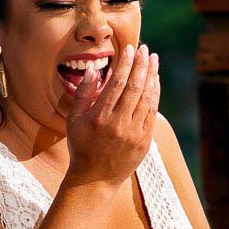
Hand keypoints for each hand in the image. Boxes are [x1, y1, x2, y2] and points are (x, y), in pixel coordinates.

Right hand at [62, 43, 159, 191]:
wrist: (95, 179)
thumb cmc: (81, 147)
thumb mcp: (73, 122)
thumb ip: (81, 95)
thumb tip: (91, 71)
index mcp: (99, 118)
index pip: (117, 84)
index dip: (126, 64)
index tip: (130, 49)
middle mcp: (118, 124)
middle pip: (135, 87)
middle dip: (142, 65)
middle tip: (145, 49)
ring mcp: (134, 133)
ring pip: (147, 97)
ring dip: (152, 75)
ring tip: (154, 59)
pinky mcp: (145, 141)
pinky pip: (152, 111)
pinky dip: (155, 93)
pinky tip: (155, 80)